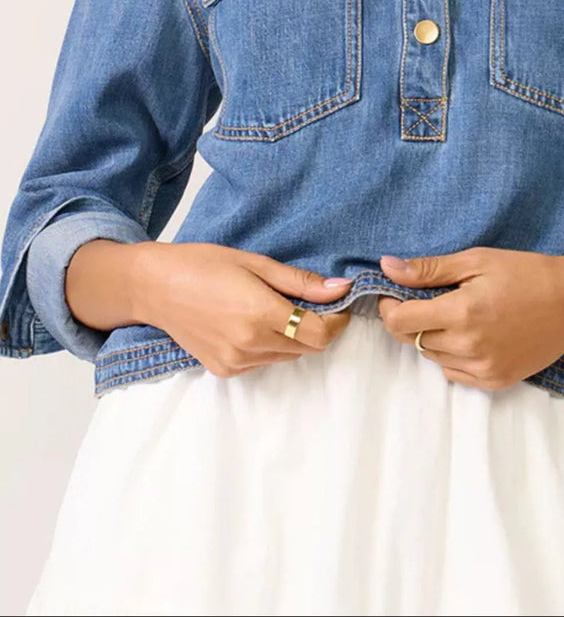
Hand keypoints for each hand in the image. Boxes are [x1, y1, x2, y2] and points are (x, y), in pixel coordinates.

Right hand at [122, 241, 352, 377]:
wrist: (153, 286)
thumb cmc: (203, 264)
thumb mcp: (255, 263)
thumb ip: (299, 281)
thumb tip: (340, 289)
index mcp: (260, 314)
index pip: (319, 334)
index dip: (336, 322)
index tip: (338, 306)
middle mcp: (249, 344)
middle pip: (307, 348)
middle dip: (317, 327)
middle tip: (309, 302)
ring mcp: (235, 361)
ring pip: (287, 356)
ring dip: (293, 337)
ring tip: (275, 309)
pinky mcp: (224, 370)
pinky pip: (263, 362)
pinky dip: (270, 346)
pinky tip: (252, 323)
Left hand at [376, 247, 563, 389]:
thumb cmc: (527, 273)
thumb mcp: (476, 260)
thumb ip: (429, 269)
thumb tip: (387, 267)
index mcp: (461, 313)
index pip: (400, 322)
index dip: (390, 307)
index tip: (395, 293)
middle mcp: (468, 347)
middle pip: (413, 340)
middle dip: (410, 320)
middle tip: (427, 300)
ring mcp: (483, 369)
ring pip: (433, 357)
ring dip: (432, 337)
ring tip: (456, 314)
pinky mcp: (496, 381)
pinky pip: (454, 373)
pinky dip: (452, 356)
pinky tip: (470, 335)